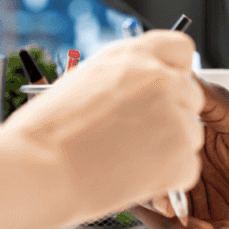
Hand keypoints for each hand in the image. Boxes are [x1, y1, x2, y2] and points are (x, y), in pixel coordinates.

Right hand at [4, 31, 204, 223]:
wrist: (38, 169)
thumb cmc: (48, 132)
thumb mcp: (86, 80)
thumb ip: (123, 76)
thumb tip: (139, 85)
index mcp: (136, 55)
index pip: (180, 49)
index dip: (172, 72)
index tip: (160, 90)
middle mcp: (161, 79)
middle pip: (190, 95)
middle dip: (171, 115)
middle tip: (137, 136)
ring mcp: (175, 117)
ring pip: (190, 134)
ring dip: (169, 149)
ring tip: (125, 160)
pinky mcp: (180, 156)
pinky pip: (187, 169)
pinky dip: (167, 179)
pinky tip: (132, 178)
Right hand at [130, 80, 228, 228]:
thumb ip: (214, 100)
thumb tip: (181, 71)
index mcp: (183, 135)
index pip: (146, 146)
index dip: (147, 168)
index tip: (165, 188)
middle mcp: (177, 163)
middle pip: (142, 185)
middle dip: (159, 208)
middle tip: (182, 217)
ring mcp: (183, 194)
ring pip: (155, 216)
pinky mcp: (194, 220)